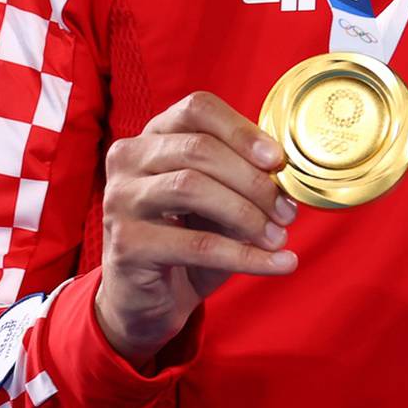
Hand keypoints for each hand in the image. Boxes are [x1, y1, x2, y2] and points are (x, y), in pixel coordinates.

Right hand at [96, 92, 299, 366]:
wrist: (150, 298)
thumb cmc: (190, 235)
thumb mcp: (218, 197)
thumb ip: (242, 173)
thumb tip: (285, 170)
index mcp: (154, 135)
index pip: (198, 109)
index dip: (242, 130)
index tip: (278, 159)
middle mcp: (129, 159)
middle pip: (199, 149)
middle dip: (252, 180)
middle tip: (286, 210)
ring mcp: (120, 200)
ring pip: (192, 188)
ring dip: (247, 214)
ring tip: (278, 236)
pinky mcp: (126, 244)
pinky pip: (197, 244)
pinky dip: (246, 255)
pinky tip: (278, 263)